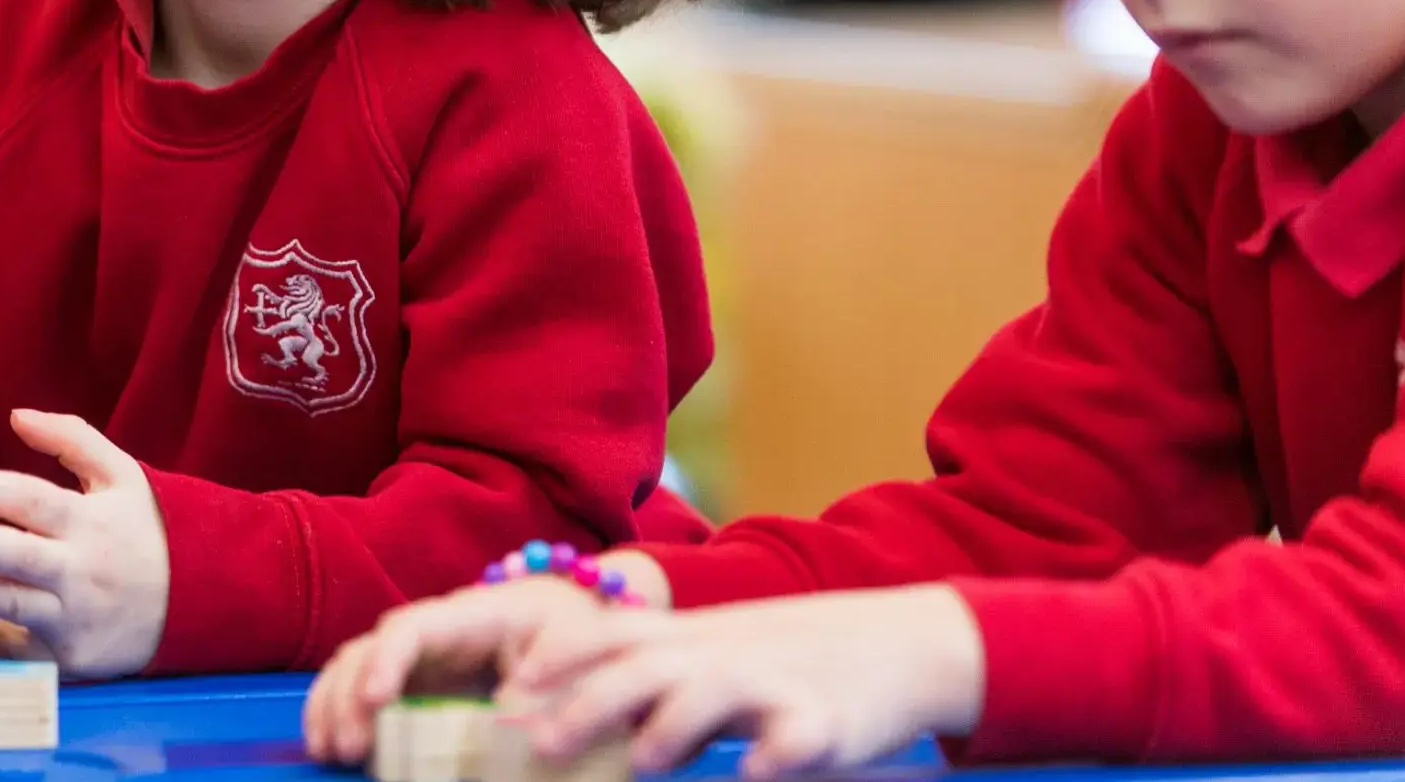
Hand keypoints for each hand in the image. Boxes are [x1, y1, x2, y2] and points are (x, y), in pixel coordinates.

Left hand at [0, 409, 168, 677]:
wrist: (198, 604)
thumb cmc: (145, 533)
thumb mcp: (123, 476)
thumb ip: (72, 439)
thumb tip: (17, 415)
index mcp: (91, 520)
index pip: (29, 499)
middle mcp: (82, 568)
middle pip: (16, 554)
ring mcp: (77, 616)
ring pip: (10, 603)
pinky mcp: (73, 657)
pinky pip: (22, 648)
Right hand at [304, 565, 657, 764]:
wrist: (577, 614)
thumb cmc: (575, 627)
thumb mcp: (571, 649)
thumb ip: (540, 685)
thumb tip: (505, 720)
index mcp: (467, 616)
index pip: (411, 627)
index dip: (387, 660)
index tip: (378, 700)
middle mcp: (430, 631)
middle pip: (368, 648)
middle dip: (348, 696)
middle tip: (349, 748)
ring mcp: (418, 655)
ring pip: (353, 665)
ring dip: (332, 705)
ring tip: (327, 751)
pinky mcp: (415, 680)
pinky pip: (362, 686)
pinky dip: (336, 711)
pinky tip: (326, 745)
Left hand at [502, 583, 986, 778]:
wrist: (899, 643)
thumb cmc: (784, 661)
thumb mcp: (711, 658)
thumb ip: (647, 683)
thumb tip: (555, 718)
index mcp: (688, 639)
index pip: (609, 636)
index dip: (556, 657)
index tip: (505, 689)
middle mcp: (721, 653)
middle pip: (644, 668)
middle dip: (589, 702)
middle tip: (540, 742)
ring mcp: (775, 683)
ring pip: (713, 693)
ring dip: (673, 727)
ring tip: (640, 762)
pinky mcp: (827, 720)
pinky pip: (798, 736)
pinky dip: (775, 753)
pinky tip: (756, 774)